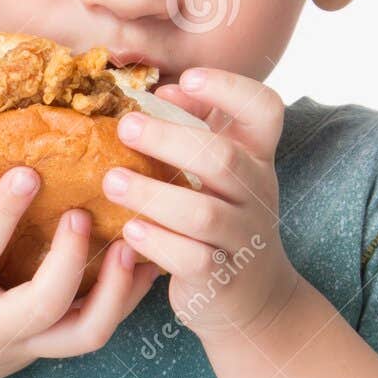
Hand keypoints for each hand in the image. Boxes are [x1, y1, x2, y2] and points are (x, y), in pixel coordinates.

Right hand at [0, 138, 161, 377]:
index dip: (1, 217)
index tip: (27, 172)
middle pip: (42, 307)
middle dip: (69, 261)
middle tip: (81, 212)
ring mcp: (25, 345)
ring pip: (85, 333)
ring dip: (117, 291)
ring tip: (132, 241)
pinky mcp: (48, 350)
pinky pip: (97, 332)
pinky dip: (128, 298)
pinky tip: (146, 257)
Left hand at [99, 68, 298, 341]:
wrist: (253, 299)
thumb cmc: (220, 221)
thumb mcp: (218, 175)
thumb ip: (196, 132)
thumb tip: (160, 93)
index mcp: (256, 158)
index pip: (266, 109)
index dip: (230, 89)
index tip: (185, 79)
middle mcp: (255, 192)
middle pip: (222, 157)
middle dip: (170, 138)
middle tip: (125, 126)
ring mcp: (241, 237)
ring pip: (203, 212)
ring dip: (152, 194)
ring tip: (112, 181)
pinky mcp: (221, 277)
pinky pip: (192, 259)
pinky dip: (158, 244)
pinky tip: (129, 232)